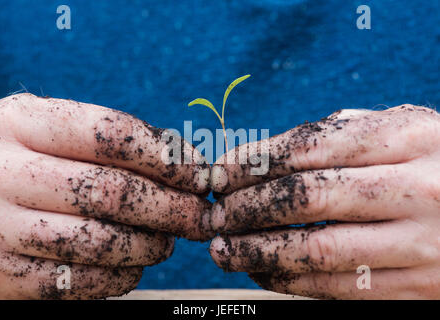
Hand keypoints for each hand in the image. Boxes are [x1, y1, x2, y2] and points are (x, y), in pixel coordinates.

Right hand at [0, 93, 211, 298]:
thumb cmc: (17, 160)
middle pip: (113, 193)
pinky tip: (135, 266)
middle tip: (201, 216)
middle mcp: (3, 172)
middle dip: (173, 208)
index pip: (112, 134)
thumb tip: (181, 162)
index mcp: (19, 123)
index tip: (200, 175)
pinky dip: (120, 277)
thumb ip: (101, 138)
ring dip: (151, 245)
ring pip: (99, 242)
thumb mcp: (41, 129)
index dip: (167, 157)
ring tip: (169, 240)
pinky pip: (75, 282)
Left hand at [209, 105, 439, 298]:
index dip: (254, 162)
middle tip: (214, 214)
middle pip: (307, 198)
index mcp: (410, 138)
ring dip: (257, 251)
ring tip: (223, 248)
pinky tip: (261, 270)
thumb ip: (346, 133)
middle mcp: (417, 189)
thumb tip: (269, 154)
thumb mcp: (407, 130)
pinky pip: (340, 288)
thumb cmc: (436, 163)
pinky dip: (289, 281)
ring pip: (317, 250)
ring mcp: (422, 243)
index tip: (220, 175)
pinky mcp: (420, 287)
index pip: (310, 148)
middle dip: (246, 207)